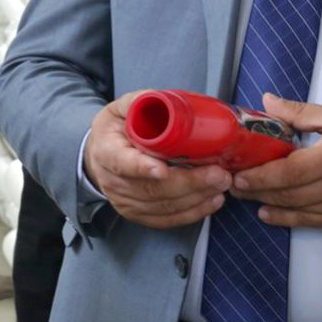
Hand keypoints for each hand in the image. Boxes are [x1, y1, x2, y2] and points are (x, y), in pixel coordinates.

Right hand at [84, 93, 232, 228]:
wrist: (99, 156)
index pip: (122, 162)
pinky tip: (212, 201)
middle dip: (189, 183)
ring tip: (222, 184)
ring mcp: (125, 202)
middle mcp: (113, 181)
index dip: (142, 167)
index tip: (163, 169)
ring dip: (197, 198)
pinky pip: (167, 220)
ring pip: (163, 206)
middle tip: (218, 174)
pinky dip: (192, 213)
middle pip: (151, 189)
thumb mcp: (122, 108)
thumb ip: (141, 102)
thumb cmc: (116, 130)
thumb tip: (166, 102)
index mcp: (106, 151)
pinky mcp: (138, 215)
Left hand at [228, 95, 321, 227]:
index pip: (291, 171)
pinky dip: (288, 219)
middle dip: (257, 190)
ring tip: (244, 196)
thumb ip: (300, 113)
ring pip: (298, 209)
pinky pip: (312, 221)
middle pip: (289, 192)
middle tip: (232, 185)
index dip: (262, 176)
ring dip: (268, 204)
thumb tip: (266, 102)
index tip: (239, 174)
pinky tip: (268, 214)